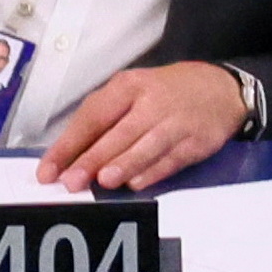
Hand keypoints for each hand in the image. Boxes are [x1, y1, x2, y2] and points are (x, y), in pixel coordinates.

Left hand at [35, 62, 247, 194]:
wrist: (221, 88)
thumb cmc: (167, 93)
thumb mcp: (134, 90)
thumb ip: (106, 117)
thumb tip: (73, 153)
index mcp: (128, 87)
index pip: (92, 116)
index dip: (69, 144)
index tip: (49, 169)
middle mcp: (152, 102)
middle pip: (118, 133)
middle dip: (92, 159)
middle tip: (71, 182)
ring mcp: (176, 123)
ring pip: (146, 146)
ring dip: (124, 164)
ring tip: (103, 182)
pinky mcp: (197, 142)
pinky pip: (171, 159)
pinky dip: (154, 172)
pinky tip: (137, 184)